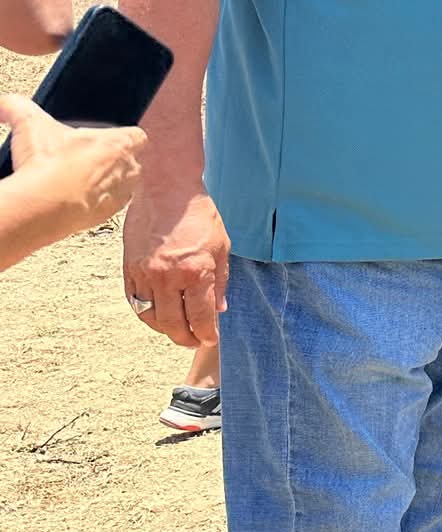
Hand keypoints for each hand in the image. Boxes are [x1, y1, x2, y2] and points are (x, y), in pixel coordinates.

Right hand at [1, 93, 145, 240]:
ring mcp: (122, 194)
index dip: (119, 135)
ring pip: (121, 183)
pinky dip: (94, 202)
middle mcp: (130, 169)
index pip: (135, 135)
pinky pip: (108, 205)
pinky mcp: (109, 214)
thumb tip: (6, 103)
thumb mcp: (30, 123)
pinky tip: (73, 197)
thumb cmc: (47, 164)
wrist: (44, 205)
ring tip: (75, 179)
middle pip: (128, 160)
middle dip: (108, 158)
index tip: (102, 138)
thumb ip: (19, 107)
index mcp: (121, 143)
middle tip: (82, 159)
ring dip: (103, 181)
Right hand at [121, 177, 229, 348]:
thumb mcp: (222, 248)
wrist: (167, 190)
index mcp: (196, 272)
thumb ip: (221, 281)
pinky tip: (156, 316)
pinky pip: (135, 301)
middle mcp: (168, 277)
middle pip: (174, 323)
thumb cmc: (200, 216)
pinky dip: (146, 313)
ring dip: (164, 329)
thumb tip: (219, 309)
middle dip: (185, 338)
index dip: (206, 334)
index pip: (201, 317)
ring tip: (176, 332)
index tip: (210, 339)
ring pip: (151, 316)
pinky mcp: (129, 268)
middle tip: (193, 342)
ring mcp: (145, 274)